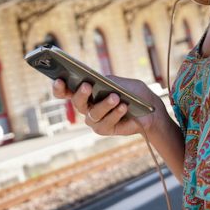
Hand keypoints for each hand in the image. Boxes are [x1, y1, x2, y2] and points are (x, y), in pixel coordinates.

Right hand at [51, 75, 166, 138]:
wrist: (149, 110)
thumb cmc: (133, 92)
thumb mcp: (120, 82)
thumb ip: (108, 82)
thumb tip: (98, 82)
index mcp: (85, 92)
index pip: (66, 91)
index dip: (59, 87)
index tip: (59, 79)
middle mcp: (86, 107)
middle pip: (77, 102)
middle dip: (81, 94)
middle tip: (87, 85)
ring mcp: (94, 120)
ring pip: (93, 113)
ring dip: (104, 104)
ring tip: (115, 97)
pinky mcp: (104, 129)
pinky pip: (107, 122)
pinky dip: (116, 113)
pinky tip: (124, 106)